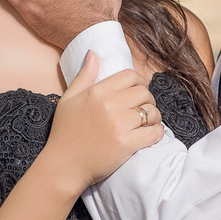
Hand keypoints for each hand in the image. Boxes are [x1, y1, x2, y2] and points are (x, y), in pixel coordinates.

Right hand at [38, 52, 163, 194]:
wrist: (63, 166)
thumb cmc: (64, 133)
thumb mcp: (68, 99)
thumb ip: (84, 75)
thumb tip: (94, 53)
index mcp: (97, 92)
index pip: (130, 76)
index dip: (139, 81)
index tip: (138, 91)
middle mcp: (110, 105)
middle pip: (144, 93)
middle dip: (148, 99)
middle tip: (143, 108)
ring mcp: (119, 125)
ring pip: (152, 112)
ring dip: (154, 117)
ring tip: (148, 123)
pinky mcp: (126, 144)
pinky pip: (153, 133)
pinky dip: (157, 133)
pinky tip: (151, 135)